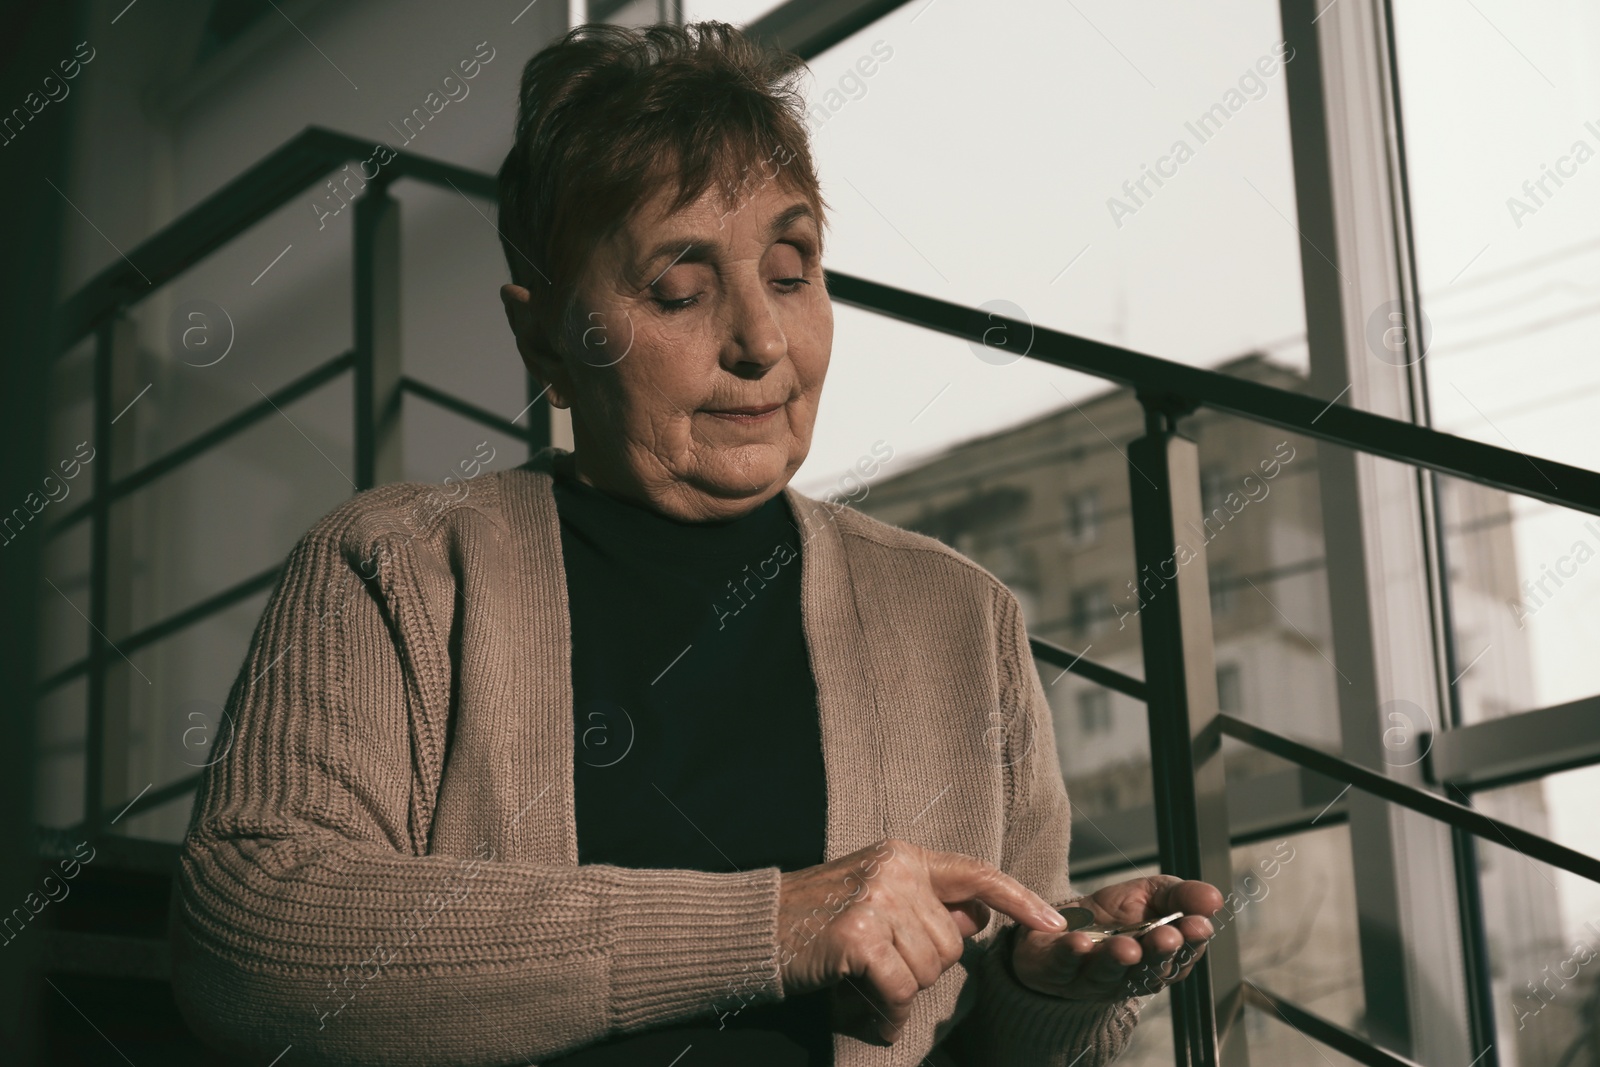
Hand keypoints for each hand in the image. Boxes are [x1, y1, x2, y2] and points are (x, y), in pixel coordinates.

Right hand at [776, 838, 1066, 1044]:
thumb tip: (977, 919)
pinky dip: (885, 1012)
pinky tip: (862, 1006)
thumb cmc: (816, 920)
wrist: (756, 930)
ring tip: (861, 978)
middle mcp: (895, 872)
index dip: (1019, 900)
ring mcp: (877, 902)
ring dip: (898, 990)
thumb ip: (924, 902)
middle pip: (952, 945)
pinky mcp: (860, 937)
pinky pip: (899, 992)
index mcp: (904, 857)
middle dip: (922, 969)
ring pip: (928, 971)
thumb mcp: (874, 893)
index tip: (1054, 923)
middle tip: (877, 966)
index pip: (976, 875)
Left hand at [1010, 876, 1221, 1000]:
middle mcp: (1129, 976)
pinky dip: (1072, 954)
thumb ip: (1182, 896)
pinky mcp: (1055, 972)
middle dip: (1158, 954)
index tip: (1197, 924)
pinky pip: (1064, 966)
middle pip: (1148, 971)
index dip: (1190, 943)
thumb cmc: (1112, 914)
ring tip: (1126, 946)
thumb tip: (1216, 899)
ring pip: (1107, 974)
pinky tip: (1080, 941)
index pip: (1181, 957)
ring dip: (1117, 960)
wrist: (1058, 923)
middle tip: (1167, 937)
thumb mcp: (1151, 894)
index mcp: (1158, 960)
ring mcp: (1091, 979)